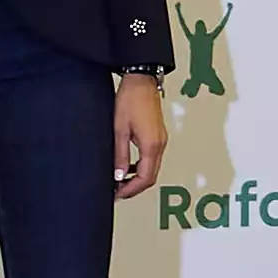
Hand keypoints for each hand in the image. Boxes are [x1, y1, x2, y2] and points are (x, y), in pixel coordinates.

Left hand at [113, 72, 166, 199]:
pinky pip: (151, 158)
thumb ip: (120, 155)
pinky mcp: (158, 135)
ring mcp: (161, 140)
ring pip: (152, 168)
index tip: (117, 195)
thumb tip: (118, 176)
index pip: (145, 178)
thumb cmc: (129, 101)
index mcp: (152, 145)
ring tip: (118, 182)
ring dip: (137, 178)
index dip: (131, 190)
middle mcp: (160, 145)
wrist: (141, 82)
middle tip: (116, 192)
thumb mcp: (119, 130)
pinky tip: (126, 166)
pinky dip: (140, 167)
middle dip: (134, 187)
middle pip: (151, 176)